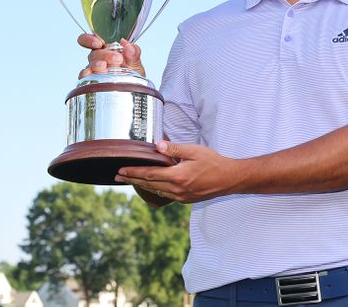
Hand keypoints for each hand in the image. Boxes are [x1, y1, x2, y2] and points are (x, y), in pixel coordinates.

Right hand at [77, 34, 145, 77]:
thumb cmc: (132, 75)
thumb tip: (128, 46)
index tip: (99, 43)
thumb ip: (133, 53)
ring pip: (90, 65)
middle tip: (118, 59)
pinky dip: (86, 75)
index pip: (92, 40)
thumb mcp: (136, 63)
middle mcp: (98, 59)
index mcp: (107, 50)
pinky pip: (85, 77)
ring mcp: (94, 71)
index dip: (90, 39)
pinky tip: (90, 74)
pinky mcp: (91, 82)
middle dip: (105, 54)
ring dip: (96, 65)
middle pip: (94, 53)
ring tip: (105, 66)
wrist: (133, 92)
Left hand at [115, 141, 243, 203]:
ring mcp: (181, 196)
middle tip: (117, 176)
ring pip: (156, 191)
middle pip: (149, 184)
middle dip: (132, 179)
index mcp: (178, 176)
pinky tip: (150, 186)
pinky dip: (154, 190)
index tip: (121, 169)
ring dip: (141, 185)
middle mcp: (177, 189)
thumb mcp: (194, 151)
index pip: (149, 174)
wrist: (229, 179)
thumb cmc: (213, 162)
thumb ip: (174, 149)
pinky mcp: (185, 200)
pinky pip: (165, 195)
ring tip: (130, 180)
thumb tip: (156, 146)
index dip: (133, 172)